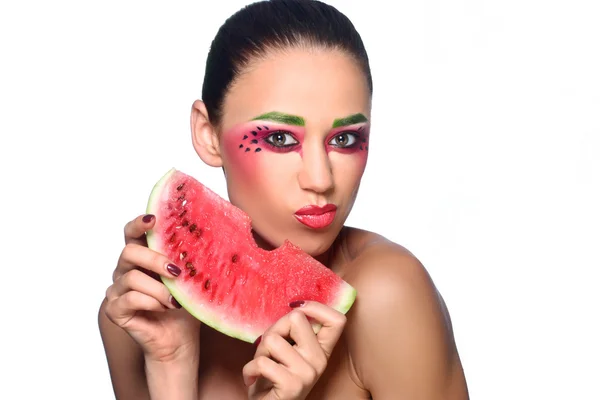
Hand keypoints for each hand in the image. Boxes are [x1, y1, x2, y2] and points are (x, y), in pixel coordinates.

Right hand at [104, 214, 200, 362]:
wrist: (179, 341)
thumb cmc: (184, 308)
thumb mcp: (189, 280)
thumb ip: (188, 260)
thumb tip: (205, 239)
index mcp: (142, 258)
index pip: (132, 233)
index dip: (139, 224)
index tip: (153, 219)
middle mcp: (125, 270)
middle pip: (129, 251)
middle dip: (154, 259)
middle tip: (176, 271)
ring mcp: (117, 290)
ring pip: (132, 277)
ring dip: (158, 288)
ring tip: (175, 300)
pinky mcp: (114, 310)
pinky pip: (129, 298)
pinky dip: (150, 302)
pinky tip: (164, 308)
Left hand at [243, 301, 346, 399]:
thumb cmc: (273, 377)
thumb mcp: (287, 350)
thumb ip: (292, 331)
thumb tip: (294, 306)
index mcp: (322, 350)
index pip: (337, 320)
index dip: (317, 307)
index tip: (297, 308)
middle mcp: (320, 361)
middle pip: (296, 318)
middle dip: (274, 329)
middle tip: (269, 349)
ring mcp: (308, 373)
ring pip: (273, 339)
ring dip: (259, 352)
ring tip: (262, 366)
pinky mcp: (292, 386)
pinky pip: (262, 362)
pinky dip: (249, 370)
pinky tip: (252, 379)